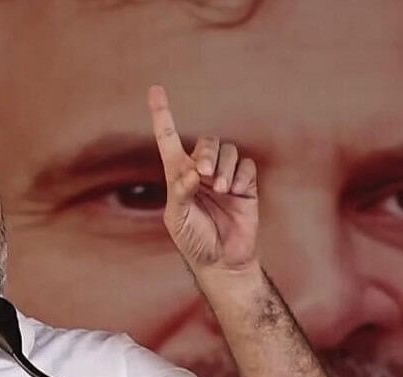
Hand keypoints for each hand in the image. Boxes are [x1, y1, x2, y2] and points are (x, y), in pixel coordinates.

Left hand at [148, 85, 259, 273]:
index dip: (163, 114)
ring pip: (228, 151)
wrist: (223, 261)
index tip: (155, 89)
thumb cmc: (193, 241)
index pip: (169, 138)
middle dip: (206, 153)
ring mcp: (224, 177)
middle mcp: (201, 171)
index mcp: (178, 175)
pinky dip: (241, 176)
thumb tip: (192, 170)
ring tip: (222, 189)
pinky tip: (236, 193)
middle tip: (203, 174)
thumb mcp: (177, 219)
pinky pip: (246, 166)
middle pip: (206, 143)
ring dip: (224, 167)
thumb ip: (180, 193)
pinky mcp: (246, 185)